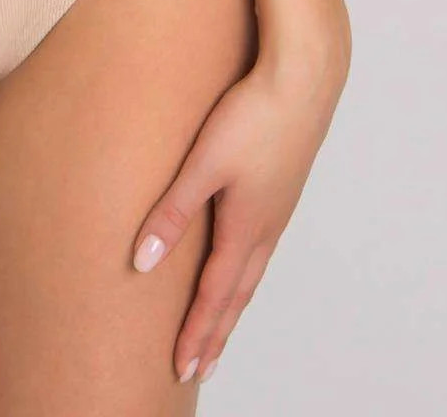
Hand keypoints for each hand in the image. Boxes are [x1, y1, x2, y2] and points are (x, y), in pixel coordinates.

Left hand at [130, 36, 350, 385]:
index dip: (197, 334)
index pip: (215, 296)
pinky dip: (244, 272)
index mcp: (245, 228)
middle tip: (199, 369)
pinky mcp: (281, 187)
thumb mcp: (202, 163)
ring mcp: (277, 209)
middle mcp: (265, 227)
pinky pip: (259, 247)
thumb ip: (171, 212)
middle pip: (237, 294)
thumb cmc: (252, 115)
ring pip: (251, 272)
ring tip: (218, 327)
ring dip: (231, 305)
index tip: (182, 369)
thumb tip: (142, 264)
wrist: (304, 77)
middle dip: (216, 333)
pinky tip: (239, 262)